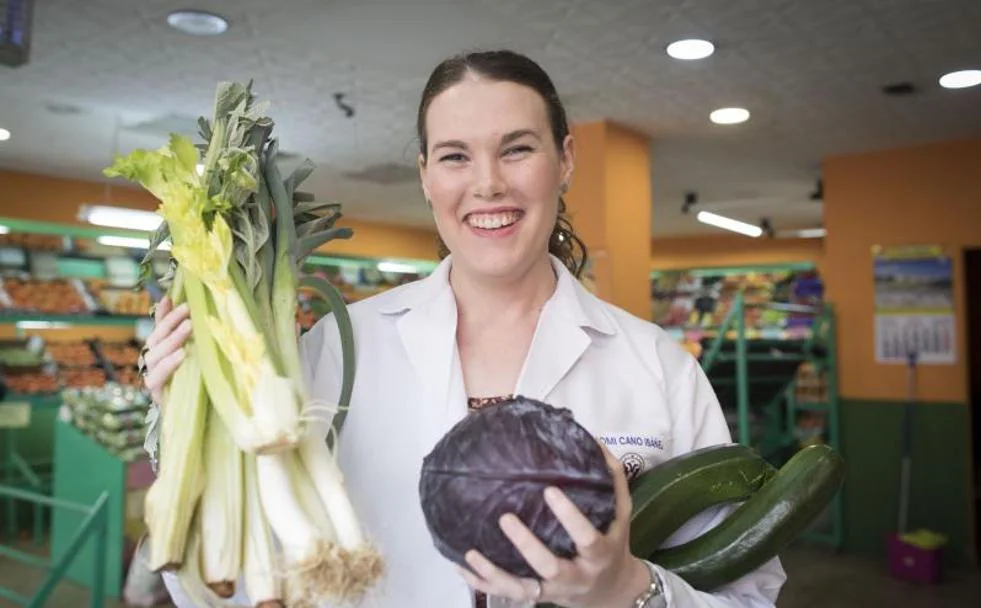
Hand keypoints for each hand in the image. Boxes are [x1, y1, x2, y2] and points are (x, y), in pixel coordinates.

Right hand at [142, 296, 192, 403]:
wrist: (194, 416)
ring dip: (172, 340)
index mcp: (159, 351)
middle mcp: (153, 363)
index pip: (159, 329)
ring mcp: (153, 378)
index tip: (175, 300)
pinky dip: (169, 365)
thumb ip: (186, 336)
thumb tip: (186, 306)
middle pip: (156, 339)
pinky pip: (157, 377)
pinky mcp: (157, 393)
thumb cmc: (195, 382)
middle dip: (171, 324)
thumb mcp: (195, 356)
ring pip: (154, 356)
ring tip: (189, 327)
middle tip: (188, 311)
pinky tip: (182, 355)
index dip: (165, 315)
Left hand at [457, 445, 650, 607]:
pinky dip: (483, 584)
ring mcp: (553, 590)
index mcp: (599, 553)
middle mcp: (576, 576)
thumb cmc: (612, 542)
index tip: (550, 490)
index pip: (587, 538)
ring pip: (522, 589)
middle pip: (550, 567)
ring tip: (472, 552)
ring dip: (495, 573)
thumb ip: (611, 477)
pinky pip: (507, 595)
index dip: (570, 517)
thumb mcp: (620, 512)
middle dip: (527, 545)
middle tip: (505, 517)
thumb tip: (594, 441)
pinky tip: (462, 567)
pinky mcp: (536, 598)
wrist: (610, 591)